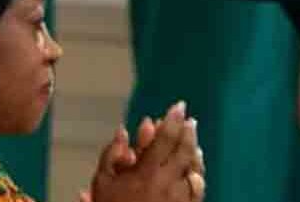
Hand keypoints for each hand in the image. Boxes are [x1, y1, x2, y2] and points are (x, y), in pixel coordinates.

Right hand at [88, 102, 204, 201]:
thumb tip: (123, 130)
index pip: (164, 139)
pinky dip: (198, 173)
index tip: (178, 106)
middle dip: (187, 131)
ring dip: (194, 151)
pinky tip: (196, 168)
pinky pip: (198, 187)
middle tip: (189, 119)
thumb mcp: (101, 181)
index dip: (172, 121)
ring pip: (194, 168)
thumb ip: (112, 154)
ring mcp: (180, 197)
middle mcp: (167, 182)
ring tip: (193, 140)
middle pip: (184, 150)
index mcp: (145, 172)